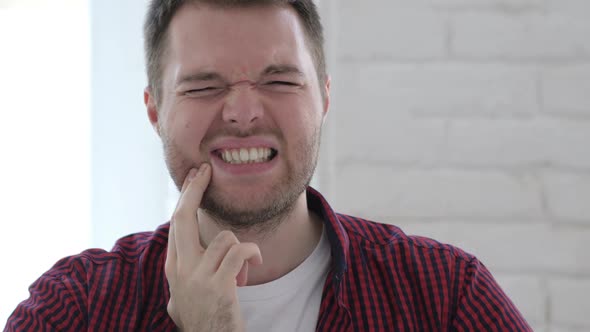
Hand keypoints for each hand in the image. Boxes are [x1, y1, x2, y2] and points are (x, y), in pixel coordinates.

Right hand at [165, 164, 262, 331]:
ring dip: (240, 249)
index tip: (195, 177)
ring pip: (224, 237)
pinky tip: (255, 265)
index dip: (186, 197)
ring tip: (242, 270)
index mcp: (173, 268)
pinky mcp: (219, 286)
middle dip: (195, 190)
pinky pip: (240, 252)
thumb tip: (184, 249)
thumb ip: (185, 269)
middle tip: (206, 171)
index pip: (177, 223)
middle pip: (184, 217)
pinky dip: (252, 255)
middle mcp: (180, 270)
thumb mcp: (183, 294)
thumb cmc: (203, 319)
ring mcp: (198, 278)